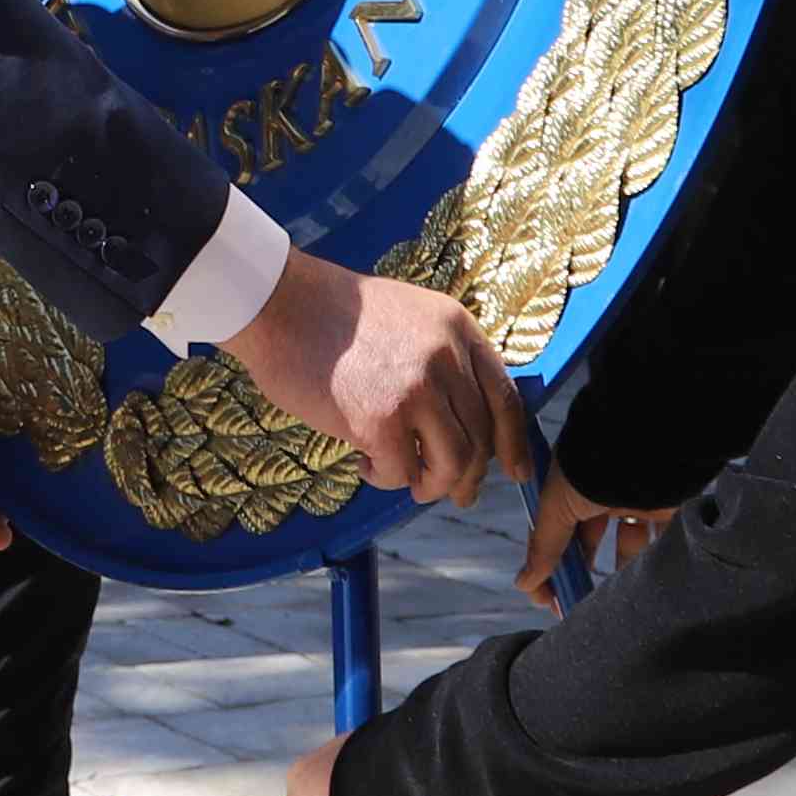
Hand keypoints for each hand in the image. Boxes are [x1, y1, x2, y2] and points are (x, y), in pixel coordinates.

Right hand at [221, 249, 528, 506]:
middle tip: (448, 492)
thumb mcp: (409, 317)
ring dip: (430, 485)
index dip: (515, 443)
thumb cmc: (331, 315)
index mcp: (458, 329)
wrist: (279, 303)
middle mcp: (447, 358)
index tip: (516, 472)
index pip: (505, 396)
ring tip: (405, 480)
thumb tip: (457, 420)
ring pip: (452, 464)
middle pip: (481, 439)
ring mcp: (417, 389)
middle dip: (467, 476)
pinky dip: (384, 478)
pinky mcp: (381, 419)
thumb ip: (440, 358)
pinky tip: (362, 463)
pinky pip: (401, 472)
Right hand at [519, 463, 672, 604]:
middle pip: (587, 541)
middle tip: (576, 606)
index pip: (552, 531)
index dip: (546, 566)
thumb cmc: (592, 467)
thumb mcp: (557, 506)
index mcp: (570, 485)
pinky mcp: (666, 506)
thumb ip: (543, 545)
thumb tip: (524, 583)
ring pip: (625, 544)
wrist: (646, 442)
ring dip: (617, 572)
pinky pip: (658, 540)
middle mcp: (600, 490)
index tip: (547, 599)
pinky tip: (640, 583)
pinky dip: (650, 561)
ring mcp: (634, 498)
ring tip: (611, 601)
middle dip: (580, 574)